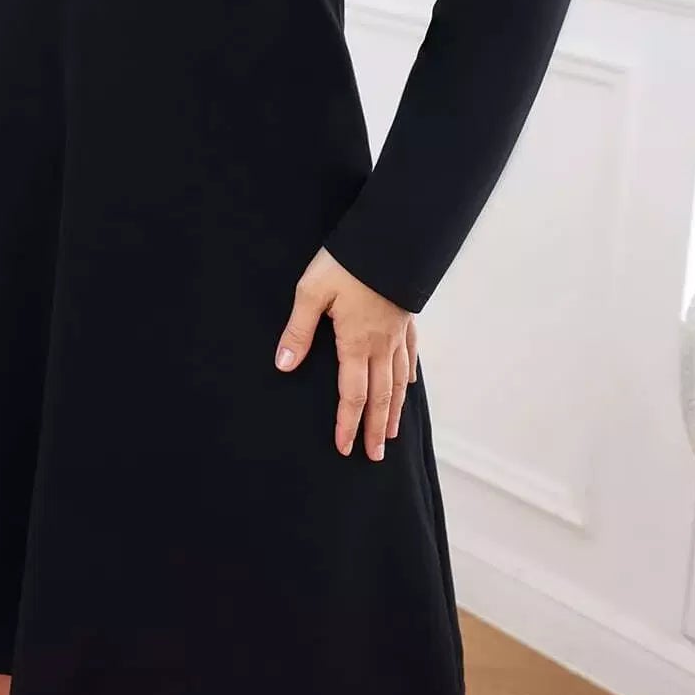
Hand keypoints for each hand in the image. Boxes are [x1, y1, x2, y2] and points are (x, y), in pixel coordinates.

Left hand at [274, 247, 418, 459]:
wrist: (390, 238)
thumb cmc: (346, 263)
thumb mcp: (311, 293)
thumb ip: (298, 331)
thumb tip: (284, 366)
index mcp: (355, 343)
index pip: (352, 394)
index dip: (348, 423)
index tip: (345, 447)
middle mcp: (380, 345)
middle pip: (380, 397)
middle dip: (376, 429)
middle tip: (374, 456)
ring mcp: (397, 333)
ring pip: (398, 382)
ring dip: (394, 411)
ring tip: (393, 434)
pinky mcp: (406, 318)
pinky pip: (411, 355)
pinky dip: (408, 375)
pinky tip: (408, 384)